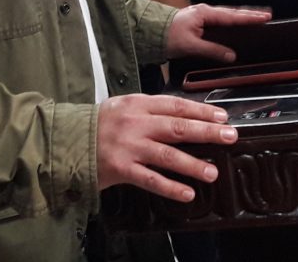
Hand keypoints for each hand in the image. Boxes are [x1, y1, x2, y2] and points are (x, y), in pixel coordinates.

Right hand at [97, 94, 236, 200]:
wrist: (67, 140)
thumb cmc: (100, 124)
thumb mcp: (125, 107)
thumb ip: (151, 110)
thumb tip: (186, 116)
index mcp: (138, 104)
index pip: (176, 105)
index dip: (201, 110)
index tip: (222, 116)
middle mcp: (135, 123)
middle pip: (177, 127)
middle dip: (207, 131)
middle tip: (230, 136)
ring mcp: (129, 147)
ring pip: (167, 155)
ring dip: (193, 164)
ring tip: (212, 171)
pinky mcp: (121, 169)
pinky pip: (150, 179)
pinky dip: (171, 187)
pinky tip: (187, 193)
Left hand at [165, 3, 270, 61]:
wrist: (150, 31)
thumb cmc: (167, 35)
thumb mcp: (190, 45)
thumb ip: (211, 50)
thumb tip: (231, 56)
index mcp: (205, 14)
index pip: (233, 16)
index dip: (250, 18)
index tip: (266, 17)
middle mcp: (205, 12)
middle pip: (233, 13)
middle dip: (250, 15)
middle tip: (267, 16)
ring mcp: (202, 15)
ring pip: (226, 16)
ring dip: (241, 17)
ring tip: (256, 19)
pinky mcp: (198, 21)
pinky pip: (220, 21)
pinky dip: (231, 21)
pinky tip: (235, 26)